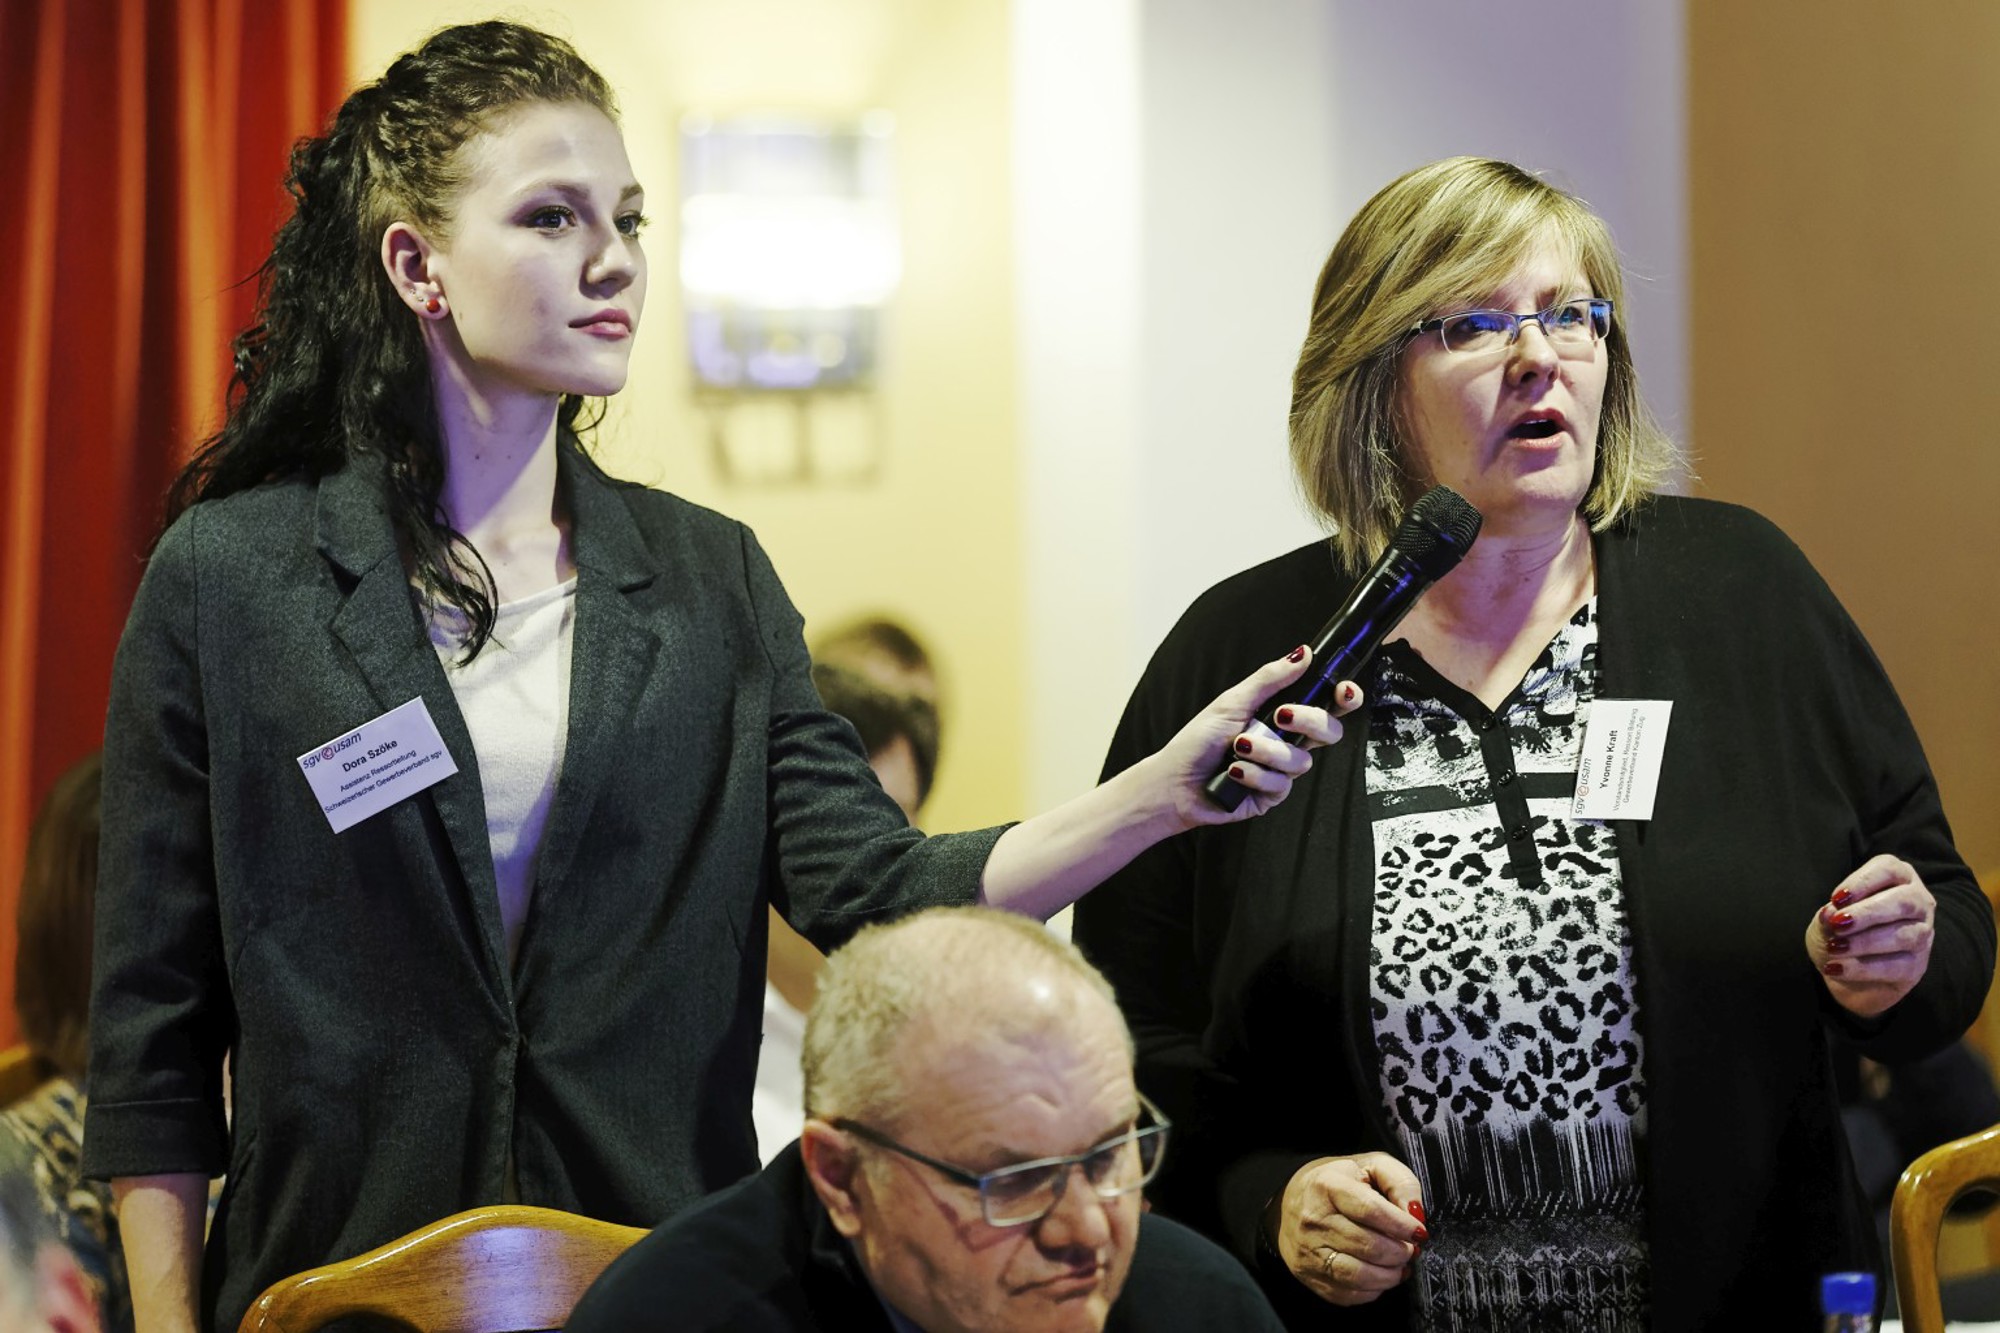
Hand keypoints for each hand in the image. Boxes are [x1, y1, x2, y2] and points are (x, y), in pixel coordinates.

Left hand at [1157, 646, 1363, 827]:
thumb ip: (1269, 679)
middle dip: (1309, 720)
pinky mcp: (1272, 796)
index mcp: (1283, 716)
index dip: (1345, 698)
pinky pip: (1280, 785)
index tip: (1344, 691)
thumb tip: (1303, 653)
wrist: (1174, 781)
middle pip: (1328, 731)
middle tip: (1280, 716)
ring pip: (1300, 760)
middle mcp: (1288, 742)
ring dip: (1266, 751)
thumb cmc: (1198, 739)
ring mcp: (1282, 771)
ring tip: (1236, 748)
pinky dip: (1253, 775)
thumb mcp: (1232, 701)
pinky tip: (1233, 773)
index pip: (1327, 706)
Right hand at [1270, 1153, 1424, 1306]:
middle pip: (1369, 1246)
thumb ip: (1401, 1182)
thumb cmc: (1338, 1183)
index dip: (1402, 1225)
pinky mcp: (1310, 1276)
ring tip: (1399, 1263)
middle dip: (1401, 1252)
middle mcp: (1314, 1219)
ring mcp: (1309, 1251)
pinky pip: (1350, 1294)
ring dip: (1391, 1274)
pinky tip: (1380, 1274)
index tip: (1419, 1232)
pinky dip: (1374, 1289)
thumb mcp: (1371, 1165)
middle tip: (1411, 1248)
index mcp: (1328, 1185)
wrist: (1290, 1201)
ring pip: (1360, 1275)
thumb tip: (1415, 1215)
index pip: (1370, 1210)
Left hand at [1805, 854, 1936, 1019]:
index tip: (1836, 899)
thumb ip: (1830, 914)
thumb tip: (1830, 914)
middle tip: (1838, 924)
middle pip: (1903, 902)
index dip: (1862, 882)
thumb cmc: (1840, 929)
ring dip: (1865, 942)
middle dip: (1867, 913)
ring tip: (1834, 947)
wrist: (1843, 966)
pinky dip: (1862, 968)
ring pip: (1904, 936)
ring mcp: (1923, 934)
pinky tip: (1836, 968)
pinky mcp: (1917, 965)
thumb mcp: (1828, 918)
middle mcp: (1918, 902)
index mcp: (1898, 877)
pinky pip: (1896, 966)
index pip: (1889, 869)